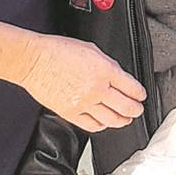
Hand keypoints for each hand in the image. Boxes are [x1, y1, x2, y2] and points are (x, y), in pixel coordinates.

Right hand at [20, 33, 145, 131]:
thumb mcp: (91, 49)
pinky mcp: (70, 113)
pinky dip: (102, 126)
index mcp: (104, 70)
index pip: (132, 88)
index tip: (141, 95)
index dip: (140, 94)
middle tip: (137, 110)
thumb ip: (108, 64)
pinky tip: (104, 122)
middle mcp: (97, 89)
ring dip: (122, 120)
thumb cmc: (57, 50)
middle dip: (136, 110)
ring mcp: (84, 103)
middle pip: (126, 107)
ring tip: (125, 119)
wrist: (34, 60)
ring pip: (112, 119)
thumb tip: (119, 77)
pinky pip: (92, 125)